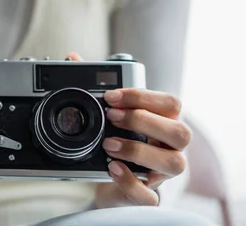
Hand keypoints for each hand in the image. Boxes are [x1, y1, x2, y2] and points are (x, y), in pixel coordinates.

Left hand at [64, 53, 191, 207]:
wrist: (107, 177)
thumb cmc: (115, 138)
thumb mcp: (105, 112)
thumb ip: (93, 84)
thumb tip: (73, 58)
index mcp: (163, 121)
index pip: (170, 103)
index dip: (142, 97)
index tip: (109, 96)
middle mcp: (170, 146)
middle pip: (181, 132)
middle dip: (143, 121)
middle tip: (111, 117)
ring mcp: (163, 173)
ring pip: (174, 163)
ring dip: (138, 151)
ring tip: (109, 145)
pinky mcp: (147, 195)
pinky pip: (149, 194)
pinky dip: (130, 181)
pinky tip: (112, 168)